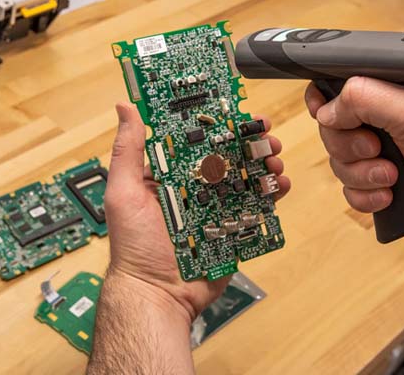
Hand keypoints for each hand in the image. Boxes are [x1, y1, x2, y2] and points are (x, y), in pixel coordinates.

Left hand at [103, 103, 290, 320]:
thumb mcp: (124, 193)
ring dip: (263, 162)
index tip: (234, 108)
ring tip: (274, 157)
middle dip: (248, 140)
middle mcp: (193, 187)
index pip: (194, 138)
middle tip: (264, 133)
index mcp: (168, 175)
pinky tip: (279, 185)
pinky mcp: (232, 228)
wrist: (159, 295)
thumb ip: (128, 151)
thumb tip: (126, 108)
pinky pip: (256, 207)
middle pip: (226, 154)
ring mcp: (215, 207)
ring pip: (245, 177)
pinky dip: (271, 193)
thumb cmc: (135, 248)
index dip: (215, 122)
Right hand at [305, 77, 403, 242]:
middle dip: (349, 145)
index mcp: (395, 89)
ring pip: (339, 162)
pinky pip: (351, 190)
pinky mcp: (383, 182)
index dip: (328, 100)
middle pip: (334, 128)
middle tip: (377, 148)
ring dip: (362, 174)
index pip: (344, 85)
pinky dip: (366, 196)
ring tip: (393, 176)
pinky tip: (391, 195)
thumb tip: (326, 109)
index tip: (329, 115)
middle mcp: (387, 118)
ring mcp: (384, 152)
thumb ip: (364, 99)